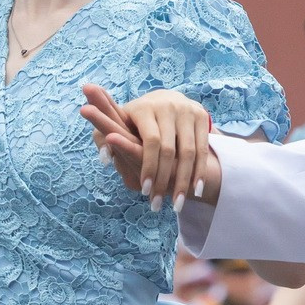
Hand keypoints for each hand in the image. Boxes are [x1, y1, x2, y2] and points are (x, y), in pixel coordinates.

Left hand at [80, 86, 215, 210]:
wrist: (167, 98)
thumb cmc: (135, 118)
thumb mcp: (115, 123)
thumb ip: (102, 138)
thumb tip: (104, 158)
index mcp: (144, 108)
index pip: (151, 142)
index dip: (149, 166)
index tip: (144, 190)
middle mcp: (168, 107)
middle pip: (170, 150)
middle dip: (164, 180)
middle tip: (157, 205)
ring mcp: (187, 111)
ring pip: (189, 152)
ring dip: (184, 182)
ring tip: (177, 206)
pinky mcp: (201, 116)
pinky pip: (202, 149)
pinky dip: (199, 172)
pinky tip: (196, 191)